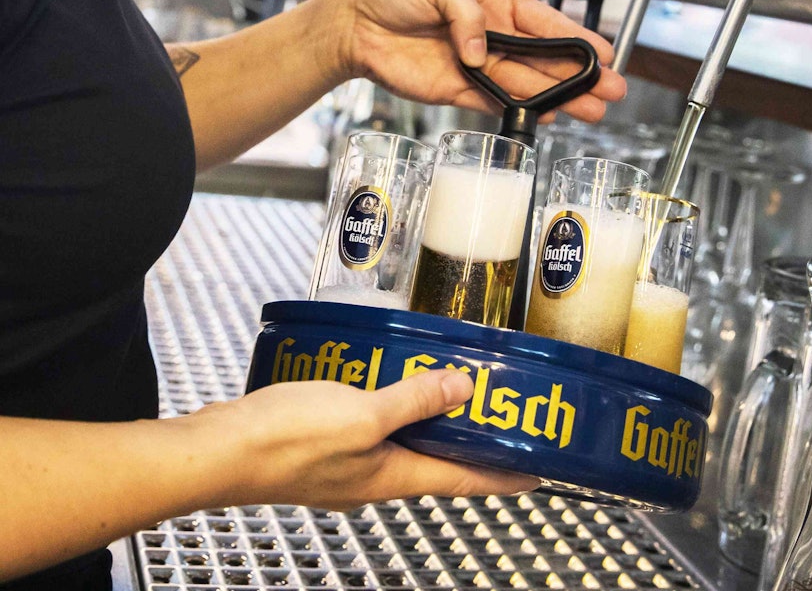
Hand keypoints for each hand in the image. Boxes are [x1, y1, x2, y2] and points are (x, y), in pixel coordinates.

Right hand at [201, 369, 538, 509]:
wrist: (217, 451)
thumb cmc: (283, 441)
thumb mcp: (362, 414)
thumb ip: (414, 401)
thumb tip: (463, 389)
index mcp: (392, 477)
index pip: (464, 481)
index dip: (504, 476)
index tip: (537, 471)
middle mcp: (373, 479)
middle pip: (437, 464)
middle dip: (471, 445)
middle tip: (500, 420)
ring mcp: (346, 467)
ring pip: (403, 446)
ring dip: (431, 425)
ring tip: (453, 394)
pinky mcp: (322, 449)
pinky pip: (372, 432)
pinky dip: (391, 412)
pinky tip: (386, 386)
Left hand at [324, 0, 626, 121]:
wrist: (355, 26)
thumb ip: (465, 14)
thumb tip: (480, 51)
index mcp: (493, 1)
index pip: (544, 22)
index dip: (576, 38)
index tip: (604, 53)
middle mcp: (492, 35)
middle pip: (545, 59)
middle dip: (580, 75)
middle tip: (611, 90)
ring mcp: (478, 65)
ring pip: (528, 84)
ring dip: (560, 97)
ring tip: (592, 110)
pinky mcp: (459, 90)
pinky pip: (497, 102)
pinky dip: (522, 110)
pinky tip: (549, 116)